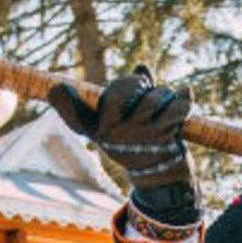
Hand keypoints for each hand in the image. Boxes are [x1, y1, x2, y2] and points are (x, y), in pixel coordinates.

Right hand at [47, 67, 195, 202]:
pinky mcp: (164, 137)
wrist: (161, 176)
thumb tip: (142, 67)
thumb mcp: (125, 121)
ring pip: (154, 97)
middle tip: (144, 88)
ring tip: (165, 105)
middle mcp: (114, 135)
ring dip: (164, 95)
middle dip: (136, 84)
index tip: (55, 89)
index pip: (77, 118)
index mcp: (99, 131)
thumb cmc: (139, 143)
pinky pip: (177, 106)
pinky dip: (185, 98)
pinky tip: (185, 93)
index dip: (64, 104)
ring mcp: (138, 136)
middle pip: (122, 91)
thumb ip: (131, 92)